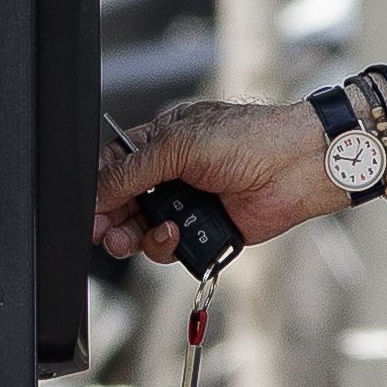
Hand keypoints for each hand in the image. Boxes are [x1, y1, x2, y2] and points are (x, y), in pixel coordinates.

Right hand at [95, 99, 333, 259]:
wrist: (297, 168)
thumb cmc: (251, 139)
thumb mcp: (180, 145)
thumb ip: (134, 169)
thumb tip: (98, 190)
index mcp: (162, 140)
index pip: (116, 164)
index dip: (99, 188)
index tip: (90, 208)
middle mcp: (173, 172)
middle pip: (125, 202)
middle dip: (112, 219)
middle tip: (106, 232)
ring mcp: (190, 202)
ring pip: (145, 229)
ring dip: (138, 236)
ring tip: (140, 236)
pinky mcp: (207, 230)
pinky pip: (173, 247)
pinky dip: (168, 246)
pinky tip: (176, 235)